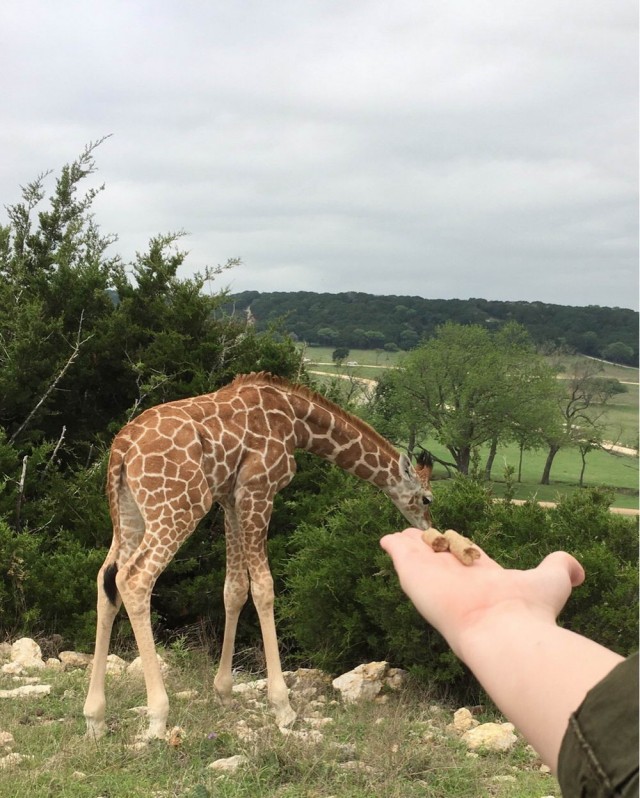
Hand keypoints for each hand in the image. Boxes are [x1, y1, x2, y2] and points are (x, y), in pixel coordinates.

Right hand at [380, 528, 584, 657]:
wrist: (502, 633)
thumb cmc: (528, 609)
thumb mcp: (552, 580)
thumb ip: (562, 567)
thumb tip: (577, 568)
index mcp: (483, 580)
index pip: (468, 560)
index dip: (460, 549)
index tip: (452, 540)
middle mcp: (458, 580)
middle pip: (441, 559)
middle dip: (431, 548)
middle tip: (420, 538)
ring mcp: (436, 577)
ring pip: (420, 557)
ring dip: (410, 546)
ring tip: (400, 535)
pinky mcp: (416, 574)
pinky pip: (402, 555)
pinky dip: (394, 546)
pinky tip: (386, 539)